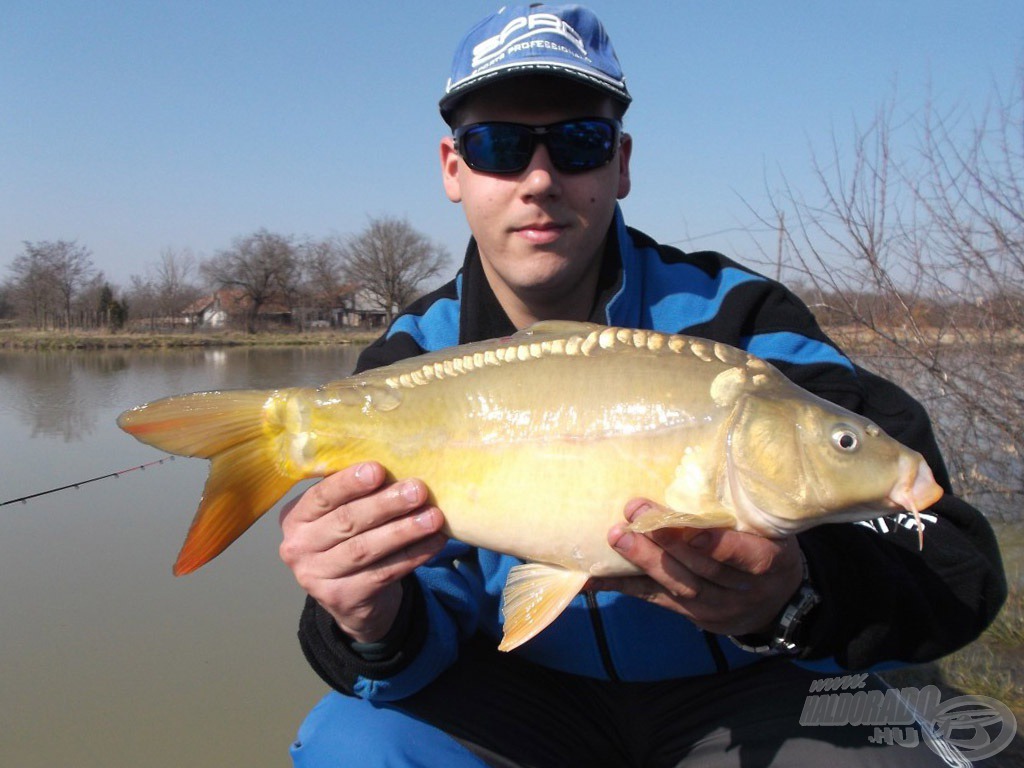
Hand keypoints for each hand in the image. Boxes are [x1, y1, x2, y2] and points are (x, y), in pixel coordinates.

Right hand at [278, 462, 446, 643]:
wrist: (352, 596)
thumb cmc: (350, 538)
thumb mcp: (341, 513)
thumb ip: (356, 492)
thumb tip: (397, 463)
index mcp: (295, 517)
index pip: (321, 496)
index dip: (349, 483)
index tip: (379, 470)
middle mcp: (298, 547)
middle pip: (346, 522)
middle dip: (385, 504)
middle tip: (418, 490)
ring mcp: (316, 577)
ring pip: (365, 549)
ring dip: (403, 531)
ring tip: (433, 517)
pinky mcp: (342, 599)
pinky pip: (383, 574)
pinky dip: (412, 556)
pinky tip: (434, 541)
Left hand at [590, 499, 803, 636]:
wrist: (779, 605)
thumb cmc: (771, 549)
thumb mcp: (775, 531)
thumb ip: (745, 514)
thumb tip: (703, 472)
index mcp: (771, 563)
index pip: (748, 556)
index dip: (720, 545)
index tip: (693, 529)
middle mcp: (744, 591)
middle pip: (703, 567)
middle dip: (667, 540)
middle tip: (637, 512)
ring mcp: (717, 608)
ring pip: (679, 585)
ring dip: (645, 560)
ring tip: (618, 536)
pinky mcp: (692, 616)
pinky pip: (657, 599)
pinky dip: (625, 587)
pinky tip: (595, 578)